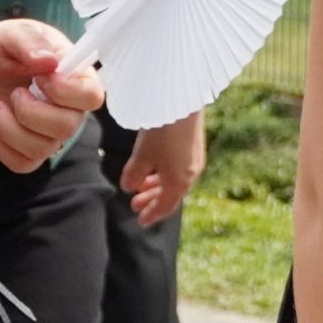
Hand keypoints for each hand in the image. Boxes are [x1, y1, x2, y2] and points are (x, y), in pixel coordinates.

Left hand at [0, 21, 103, 173]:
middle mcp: (69, 108)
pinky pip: (23, 163)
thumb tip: (49, 61)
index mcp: (74, 76)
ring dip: (10, 127)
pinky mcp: (29, 151)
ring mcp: (50, 132)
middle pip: (68, 126)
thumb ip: (28, 40)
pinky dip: (1, 144)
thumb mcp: (7, 34)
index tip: (40, 77)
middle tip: (15, 92)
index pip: (93, 95)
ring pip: (44, 148)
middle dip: (31, 111)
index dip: (65, 91)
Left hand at [120, 111, 205, 226]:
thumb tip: (128, 187)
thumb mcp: (142, 156)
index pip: (166, 206)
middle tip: (134, 205)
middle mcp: (191, 173)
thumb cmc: (161, 132)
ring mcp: (193, 159)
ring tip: (139, 186)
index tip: (141, 221)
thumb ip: (134, 174)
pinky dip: (163, 173)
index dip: (152, 214)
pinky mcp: (192, 145)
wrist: (183, 102)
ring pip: (174, 181)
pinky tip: (151, 167)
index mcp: (180, 181)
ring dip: (155, 186)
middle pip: (171, 195)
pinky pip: (177, 168)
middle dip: (152, 201)